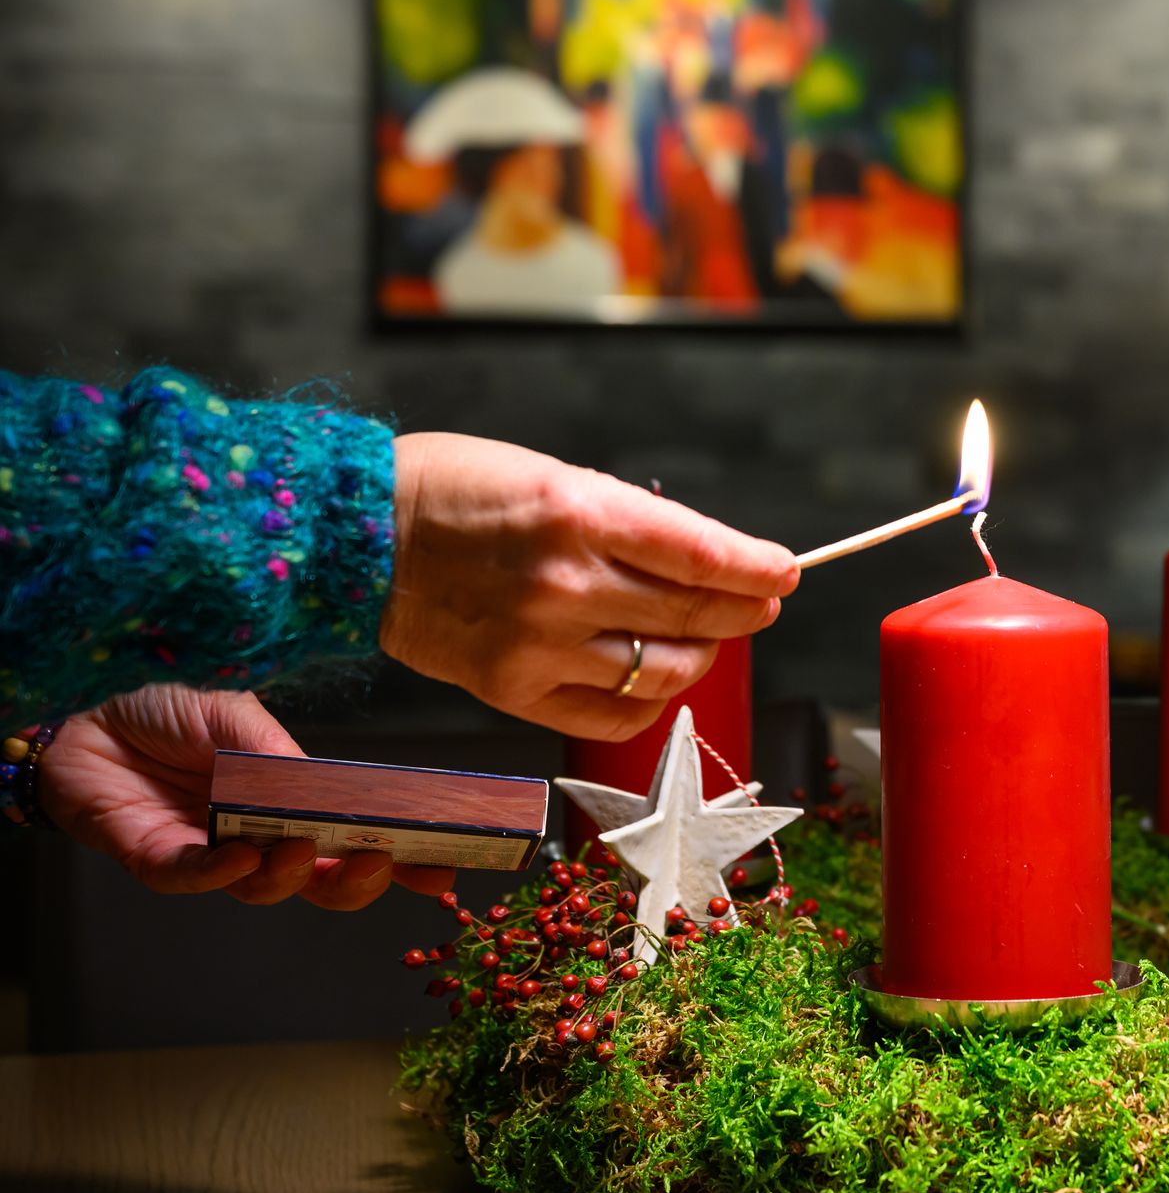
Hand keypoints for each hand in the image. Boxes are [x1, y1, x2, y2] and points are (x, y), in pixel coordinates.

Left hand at [39, 684, 455, 909]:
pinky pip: (196, 879)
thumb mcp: (234, 714)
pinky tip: (242, 856)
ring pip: (264, 889)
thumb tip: (319, 782)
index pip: (353, 843)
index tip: (445, 866)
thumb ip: (274, 747)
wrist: (86, 729)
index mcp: (290, 807)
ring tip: (304, 850)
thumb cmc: (165, 720)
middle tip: (387, 865)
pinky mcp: (159, 862)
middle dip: (360, 884)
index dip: (399, 862)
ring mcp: (213, 856)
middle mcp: (259, 840)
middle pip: (320, 884)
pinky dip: (222, 873)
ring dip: (291, 877)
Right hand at [381, 434, 797, 738]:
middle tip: (759, 605)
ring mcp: (538, 644)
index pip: (702, 553)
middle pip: (693, 616)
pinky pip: (613, 714)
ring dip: (699, 656)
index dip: (757, 568)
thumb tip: (709, 564)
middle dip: (742, 611)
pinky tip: (650, 678)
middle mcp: (564, 583)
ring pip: (662, 671)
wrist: (358, 537)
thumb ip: (631, 526)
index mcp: (579, 512)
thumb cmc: (460, 492)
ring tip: (701, 639)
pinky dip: (647, 700)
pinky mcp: (513, 690)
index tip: (785, 573)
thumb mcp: (555, 478)